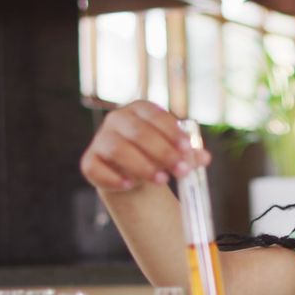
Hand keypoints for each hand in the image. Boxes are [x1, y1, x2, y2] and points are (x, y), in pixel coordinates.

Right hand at [79, 101, 209, 192]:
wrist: (132, 172)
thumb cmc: (157, 154)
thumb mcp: (175, 151)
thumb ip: (189, 154)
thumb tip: (205, 157)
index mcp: (140, 109)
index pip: (156, 116)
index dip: (172, 132)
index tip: (188, 149)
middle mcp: (117, 119)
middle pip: (138, 132)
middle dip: (163, 152)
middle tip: (182, 170)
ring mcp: (101, 140)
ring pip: (118, 149)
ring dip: (142, 165)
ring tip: (162, 180)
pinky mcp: (89, 162)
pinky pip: (97, 169)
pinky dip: (113, 178)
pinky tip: (130, 185)